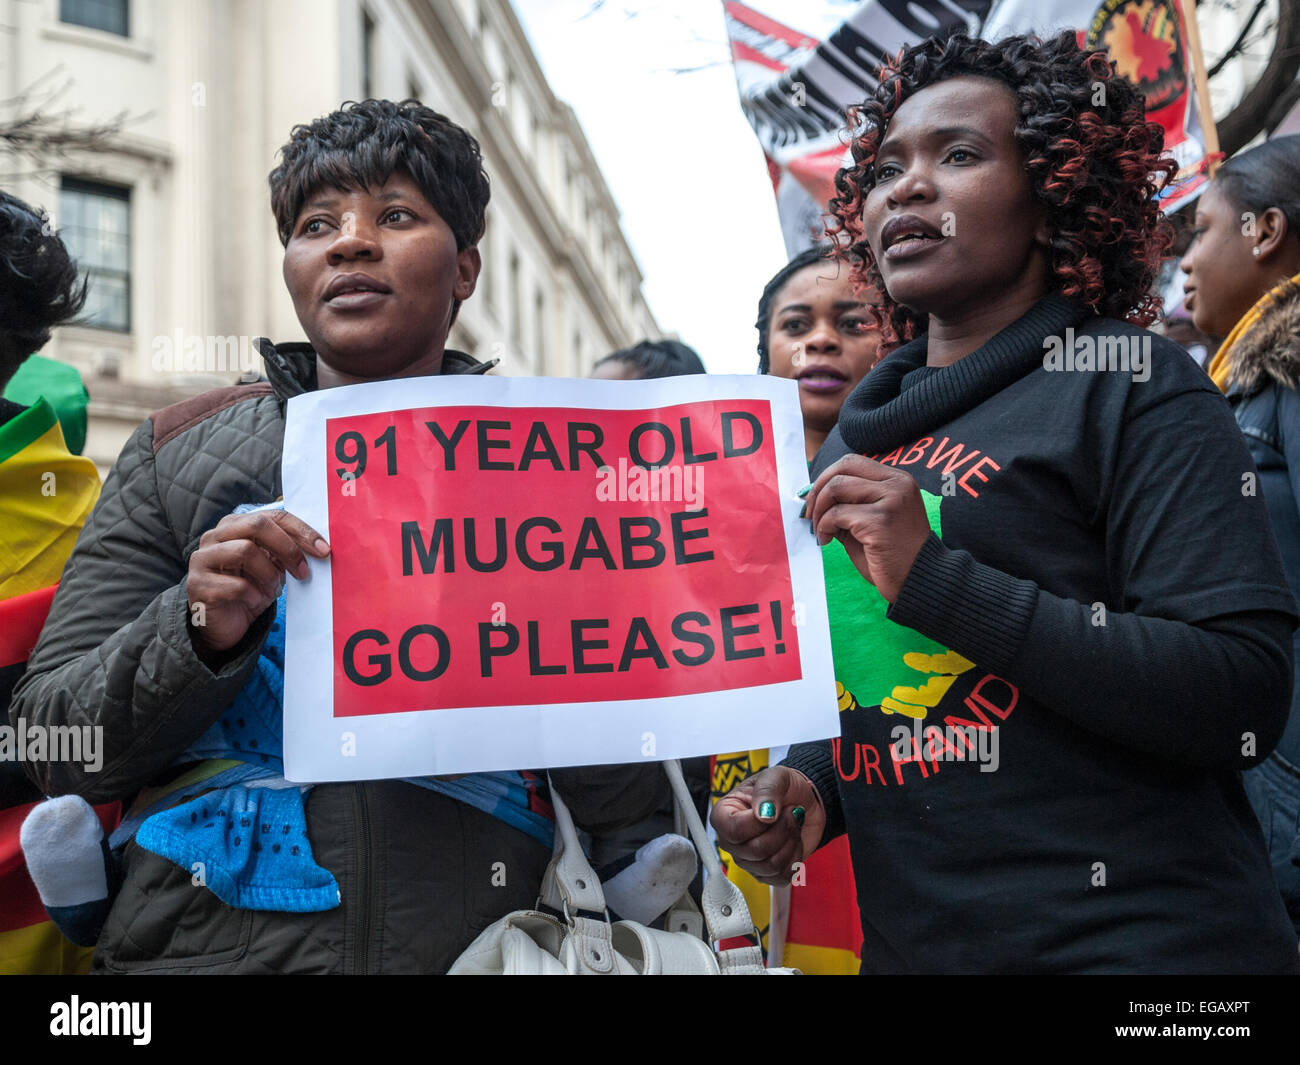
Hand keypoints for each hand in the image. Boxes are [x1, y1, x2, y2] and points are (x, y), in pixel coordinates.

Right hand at [186, 509, 329, 657]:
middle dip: (288, 548)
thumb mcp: (271, 566)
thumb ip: (286, 551)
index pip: (272, 517)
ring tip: (272, 589)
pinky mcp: (198, 585)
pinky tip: (253, 601)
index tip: (324, 550)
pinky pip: (236, 585)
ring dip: (269, 574)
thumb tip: (320, 547)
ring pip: (245, 551)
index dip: (301, 530)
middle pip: (257, 525)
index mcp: (235, 525)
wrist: (223, 623)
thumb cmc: (250, 589)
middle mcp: (214, 536)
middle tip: (304, 571)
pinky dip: (253, 595)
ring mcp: (203, 559)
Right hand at [710, 767, 825, 885]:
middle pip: (755, 851)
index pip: (734, 831)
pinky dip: (795, 858)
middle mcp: (732, 840)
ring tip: (792, 825)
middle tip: (790, 813)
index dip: (759, 823)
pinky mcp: (767, 872)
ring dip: (790, 842)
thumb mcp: (776, 776)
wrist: (806, 801)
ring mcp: (748, 859)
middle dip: (782, 830)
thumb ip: (767, 790)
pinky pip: (782, 876)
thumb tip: (763, 814)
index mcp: (724, 814)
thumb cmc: (785, 787)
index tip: (775, 808)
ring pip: (770, 865)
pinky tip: (793, 841)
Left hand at [804, 454, 930, 602]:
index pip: (852, 462)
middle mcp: (897, 484)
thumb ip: (847, 505)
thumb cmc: (892, 554)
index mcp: (897, 479)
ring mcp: (891, 499)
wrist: (919, 579)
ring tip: (820, 531)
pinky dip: (824, 526)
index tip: (814, 499)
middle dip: (818, 490)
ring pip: (836, 488)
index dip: (826, 477)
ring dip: (819, 511)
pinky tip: (827, 540)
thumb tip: (813, 497)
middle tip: (809, 514)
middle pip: (842, 469)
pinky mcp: (880, 520)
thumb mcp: (868, 522)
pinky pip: (837, 514)